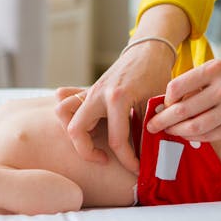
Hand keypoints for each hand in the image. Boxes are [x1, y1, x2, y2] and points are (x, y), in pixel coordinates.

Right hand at [55, 41, 174, 172]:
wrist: (148, 51)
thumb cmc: (155, 76)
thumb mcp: (157, 103)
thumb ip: (151, 127)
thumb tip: (152, 155)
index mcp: (118, 98)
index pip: (117, 140)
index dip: (128, 160)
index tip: (137, 169)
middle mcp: (98, 94)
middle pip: (77, 130)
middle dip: (88, 152)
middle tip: (105, 159)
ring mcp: (89, 91)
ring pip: (63, 113)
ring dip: (75, 132)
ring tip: (94, 140)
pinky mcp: (86, 90)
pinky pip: (66, 102)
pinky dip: (70, 116)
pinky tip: (90, 126)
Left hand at [147, 58, 220, 141]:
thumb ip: (199, 81)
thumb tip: (171, 100)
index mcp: (216, 69)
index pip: (177, 86)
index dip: (166, 98)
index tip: (164, 103)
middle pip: (183, 109)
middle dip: (163, 120)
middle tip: (152, 126)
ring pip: (195, 126)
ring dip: (177, 131)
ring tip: (169, 132)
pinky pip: (211, 135)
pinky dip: (195, 137)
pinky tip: (188, 135)